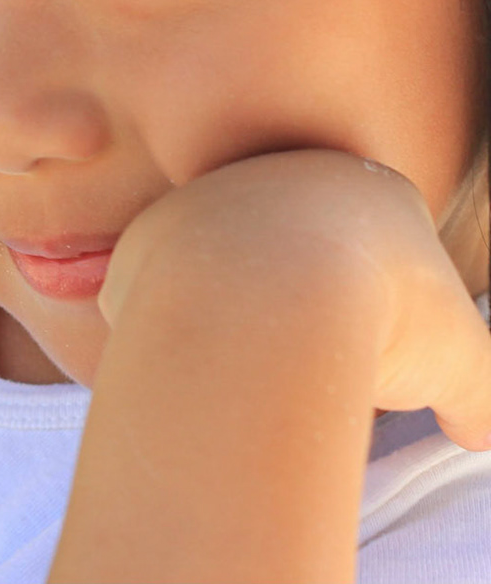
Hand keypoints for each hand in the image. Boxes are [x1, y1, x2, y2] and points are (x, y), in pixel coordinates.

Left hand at [100, 148, 490, 450]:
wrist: (262, 303)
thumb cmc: (377, 318)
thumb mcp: (462, 364)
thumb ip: (474, 395)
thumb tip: (473, 431)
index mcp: (368, 188)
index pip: (380, 244)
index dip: (387, 307)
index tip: (381, 344)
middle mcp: (281, 174)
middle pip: (298, 246)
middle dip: (308, 303)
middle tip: (319, 354)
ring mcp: (208, 197)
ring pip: (228, 264)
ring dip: (243, 313)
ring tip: (263, 362)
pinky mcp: (148, 236)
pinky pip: (168, 289)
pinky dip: (187, 327)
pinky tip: (209, 355)